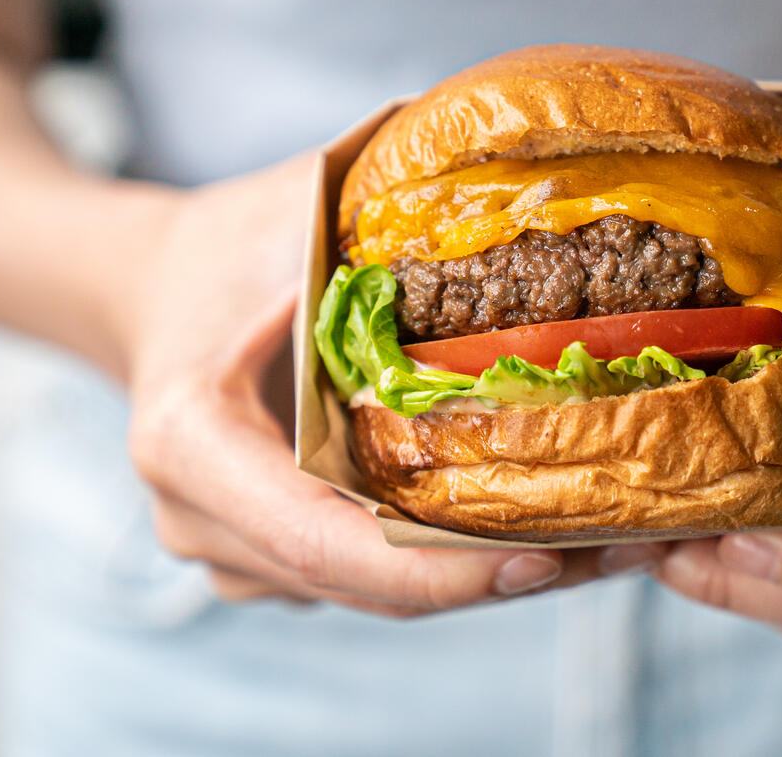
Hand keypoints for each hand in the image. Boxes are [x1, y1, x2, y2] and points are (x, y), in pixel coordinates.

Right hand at [122, 155, 640, 615]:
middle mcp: (198, 519)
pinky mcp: (269, 560)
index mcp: (192, 442)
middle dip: (500, 575)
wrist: (156, 289)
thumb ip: (389, 213)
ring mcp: (230, 551)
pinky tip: (544, 524)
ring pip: (381, 592)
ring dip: (491, 572)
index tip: (549, 556)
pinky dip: (455, 558)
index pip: (329, 543)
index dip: (444, 568)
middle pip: (371, 584)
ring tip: (609, 540)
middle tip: (624, 547)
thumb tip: (528, 188)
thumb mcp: (297, 208)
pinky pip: (373, 575)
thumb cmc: (232, 242)